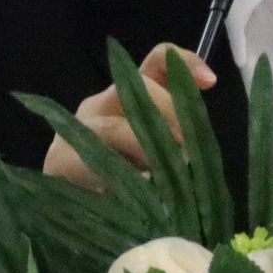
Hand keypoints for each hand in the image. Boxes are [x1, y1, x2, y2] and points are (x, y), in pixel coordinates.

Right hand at [44, 43, 216, 190]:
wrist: (66, 210)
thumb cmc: (120, 181)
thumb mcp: (154, 159)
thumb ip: (175, 145)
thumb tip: (198, 152)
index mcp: (127, 96)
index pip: (156, 62)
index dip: (184, 63)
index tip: (210, 81)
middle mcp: (101, 105)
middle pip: (132, 87)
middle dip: (165, 110)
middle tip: (187, 141)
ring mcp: (77, 130)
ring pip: (112, 127)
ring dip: (143, 146)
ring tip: (164, 171)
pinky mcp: (61, 160)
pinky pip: (92, 163)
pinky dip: (118, 179)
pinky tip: (135, 195)